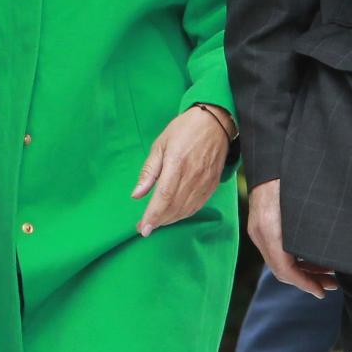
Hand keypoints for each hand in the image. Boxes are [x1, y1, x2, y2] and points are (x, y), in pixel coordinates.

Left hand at [132, 105, 229, 236]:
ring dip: (170, 220)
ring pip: (186, 210)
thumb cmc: (184, 130)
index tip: (143, 229)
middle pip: (174, 207)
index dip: (153, 216)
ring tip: (157, 222)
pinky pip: (197, 206)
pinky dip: (184, 214)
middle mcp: (192, 176)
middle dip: (158, 221)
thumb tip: (136, 195)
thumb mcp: (160, 145)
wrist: (214, 122)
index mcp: (177, 163)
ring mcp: (205, 182)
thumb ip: (149, 171)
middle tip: (145, 227)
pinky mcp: (212, 185)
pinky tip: (175, 215)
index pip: (163, 197)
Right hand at [247, 180, 337, 298]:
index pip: (285, 270)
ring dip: (303, 268)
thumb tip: (329, 260)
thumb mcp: (304, 206)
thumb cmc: (290, 174)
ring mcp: (258, 227)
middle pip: (281, 269)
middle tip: (332, 284)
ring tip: (329, 271)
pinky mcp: (262, 222)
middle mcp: (260, 231)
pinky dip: (295, 256)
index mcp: (269, 231)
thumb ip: (309, 234)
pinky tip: (313, 254)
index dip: (305, 284)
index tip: (323, 292)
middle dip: (307, 280)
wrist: (271, 152)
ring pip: (279, 260)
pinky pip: (277, 248)